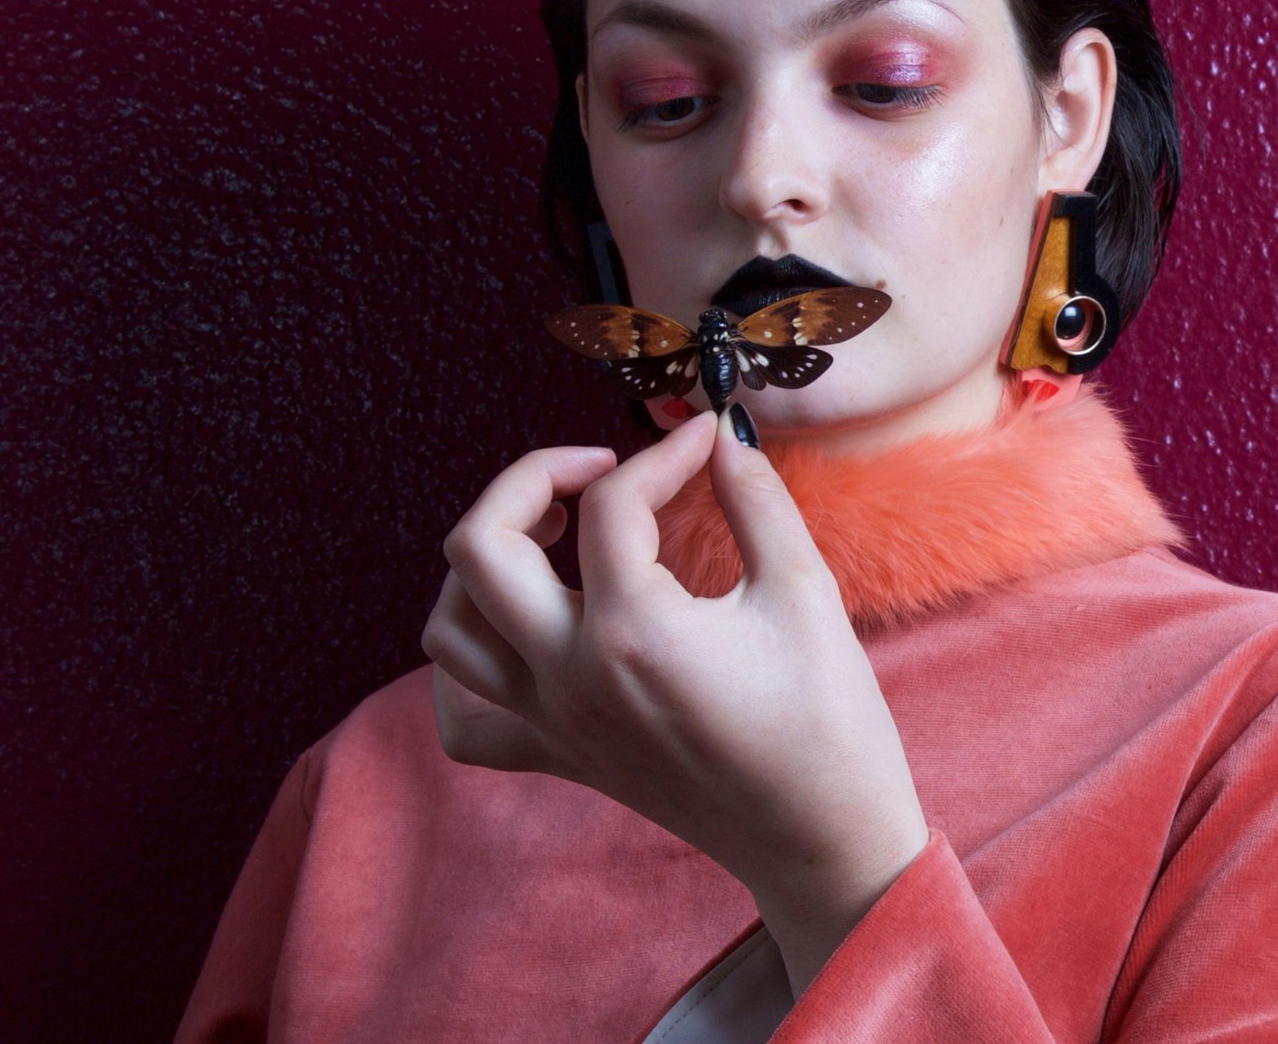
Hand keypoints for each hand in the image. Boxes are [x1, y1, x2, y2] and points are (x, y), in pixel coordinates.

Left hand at [422, 407, 930, 992]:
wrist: (822, 838)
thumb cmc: (827, 721)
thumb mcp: (804, 592)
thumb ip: (756, 501)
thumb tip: (722, 439)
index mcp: (634, 630)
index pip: (613, 503)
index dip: (662, 453)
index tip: (704, 440)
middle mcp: (572, 675)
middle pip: (480, 548)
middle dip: (530, 479)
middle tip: (597, 470)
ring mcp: (556, 721)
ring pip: (450, 628)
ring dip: (481, 564)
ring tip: (550, 538)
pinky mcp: (560, 756)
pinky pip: (463, 717)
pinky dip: (465, 666)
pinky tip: (516, 629)